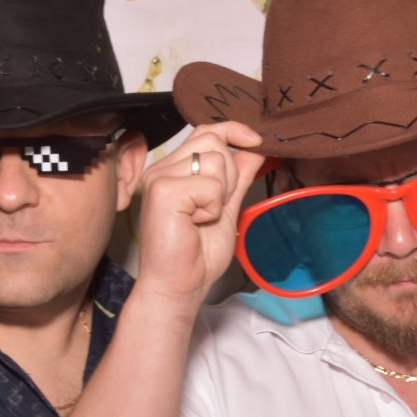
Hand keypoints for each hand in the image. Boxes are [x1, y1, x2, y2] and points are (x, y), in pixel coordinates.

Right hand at [134, 125, 264, 306]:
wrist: (181, 285)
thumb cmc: (197, 254)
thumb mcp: (226, 207)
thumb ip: (238, 177)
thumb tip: (255, 149)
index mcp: (174, 168)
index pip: (206, 131)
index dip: (233, 131)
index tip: (256, 141)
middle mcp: (163, 167)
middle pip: (214, 141)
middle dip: (228, 175)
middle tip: (214, 207)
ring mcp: (160, 177)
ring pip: (215, 160)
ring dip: (220, 194)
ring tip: (202, 217)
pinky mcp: (163, 191)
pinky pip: (210, 185)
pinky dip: (212, 207)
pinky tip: (196, 223)